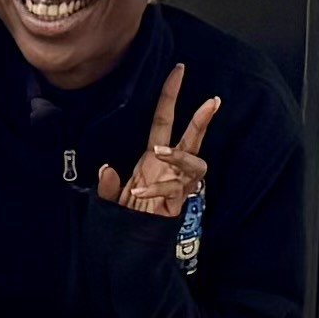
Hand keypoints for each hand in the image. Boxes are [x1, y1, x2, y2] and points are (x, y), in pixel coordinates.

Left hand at [89, 73, 220, 221]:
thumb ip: (106, 185)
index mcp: (152, 157)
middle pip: (191, 138)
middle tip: (212, 102)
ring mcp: (176, 185)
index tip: (178, 70)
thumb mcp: (108, 198)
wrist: (128, 248)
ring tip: (160, 152)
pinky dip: (156, 188)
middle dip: (202, 119)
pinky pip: (173, 191)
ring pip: (194, 163)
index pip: (164, 119)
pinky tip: (138, 190)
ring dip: (179, 155)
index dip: (170, 95)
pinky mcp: (177, 204)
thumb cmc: (124, 217)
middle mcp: (168, 168)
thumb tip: (107, 169)